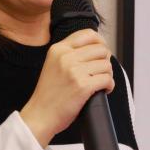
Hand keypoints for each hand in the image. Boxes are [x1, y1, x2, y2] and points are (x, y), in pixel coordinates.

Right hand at [19, 29, 114, 147]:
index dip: (100, 42)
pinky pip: (107, 79)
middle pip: (101, 49)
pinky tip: (102, 90)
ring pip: (106, 64)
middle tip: (100, 72)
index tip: (101, 53)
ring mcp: (74, 71)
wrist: (40, 115)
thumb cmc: (48, 94)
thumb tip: (97, 47)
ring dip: (107, 75)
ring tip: (100, 83)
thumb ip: (69, 53)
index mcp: (58, 49)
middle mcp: (66, 57)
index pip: (88, 34)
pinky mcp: (83, 86)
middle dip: (105, 61)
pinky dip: (109, 86)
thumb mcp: (53, 64)